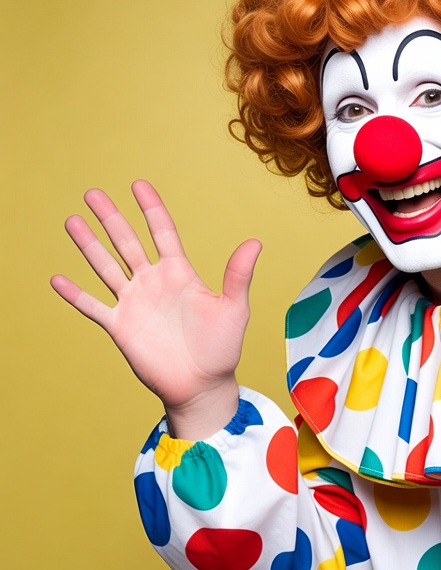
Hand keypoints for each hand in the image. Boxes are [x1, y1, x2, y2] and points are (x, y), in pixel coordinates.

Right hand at [51, 180, 260, 437]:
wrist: (203, 385)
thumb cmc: (222, 348)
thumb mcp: (233, 308)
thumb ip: (237, 275)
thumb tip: (255, 242)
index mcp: (180, 274)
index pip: (162, 233)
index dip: (151, 209)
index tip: (138, 184)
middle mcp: (153, 283)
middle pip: (127, 243)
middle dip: (111, 218)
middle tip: (92, 193)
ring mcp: (134, 304)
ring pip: (106, 267)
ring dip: (89, 245)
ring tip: (72, 221)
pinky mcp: (121, 327)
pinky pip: (93, 306)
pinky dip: (75, 294)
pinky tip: (57, 279)